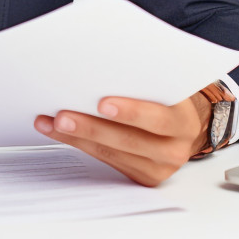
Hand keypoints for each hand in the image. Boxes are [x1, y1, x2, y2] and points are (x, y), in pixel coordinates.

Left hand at [34, 92, 210, 185]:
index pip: (158, 117)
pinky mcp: (142, 176)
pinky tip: (58, 131)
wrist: (188, 123)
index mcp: (183, 120)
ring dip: (76, 136)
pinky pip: (107, 160)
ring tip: (50, 122)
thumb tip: (95, 62)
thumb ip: (143, 78)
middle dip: (91, 127)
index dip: (130, 112)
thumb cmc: (168, 96)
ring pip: (112, 152)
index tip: (101, 104)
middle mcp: (174, 147)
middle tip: (62, 115)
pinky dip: (79, 144)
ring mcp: (158, 166)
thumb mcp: (165, 83)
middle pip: (128, 140)